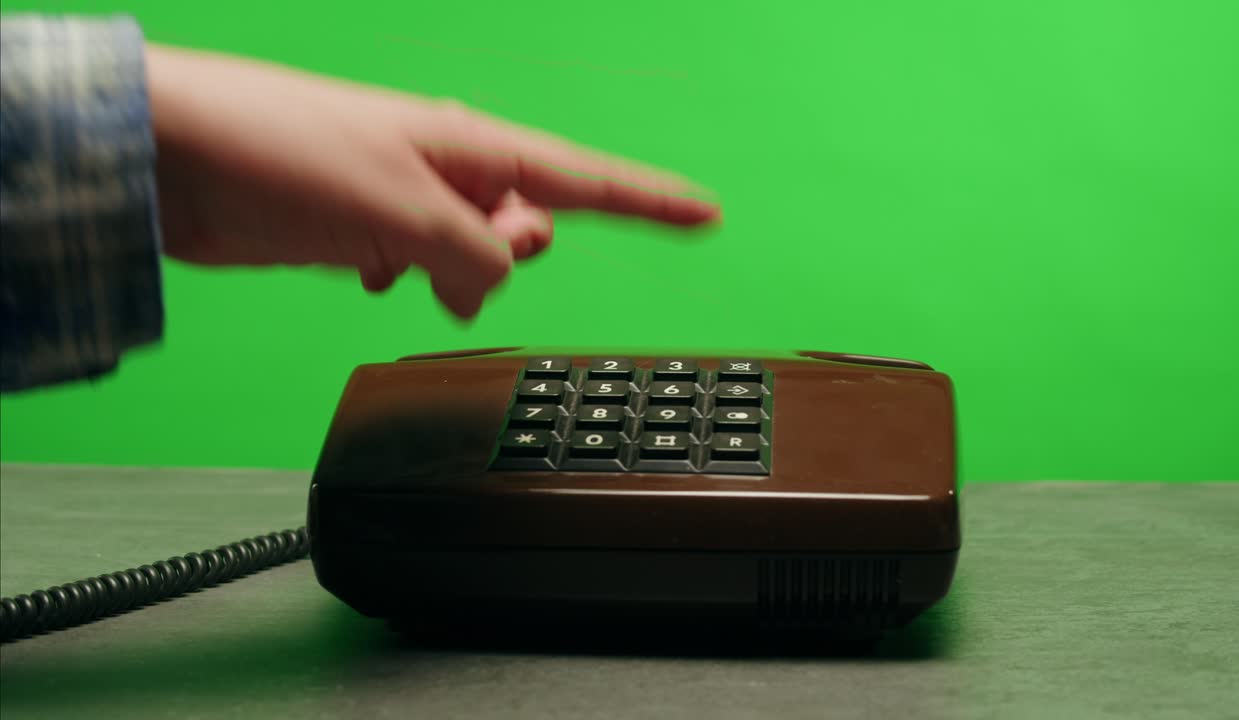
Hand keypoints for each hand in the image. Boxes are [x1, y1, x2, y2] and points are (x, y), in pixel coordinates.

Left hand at [143, 44, 719, 317]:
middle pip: (527, 220)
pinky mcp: (360, 224)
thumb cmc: (285, 156)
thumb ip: (474, 253)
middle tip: (460, 257)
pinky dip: (404, 274)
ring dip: (452, 271)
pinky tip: (366, 271)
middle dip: (511, 250)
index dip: (651, 202)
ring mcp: (403, 193)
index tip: (705, 212)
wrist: (173, 157)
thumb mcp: (404, 214)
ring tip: (400, 267)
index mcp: (474, 146)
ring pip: (471, 248)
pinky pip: (415, 259)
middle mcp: (447, 165)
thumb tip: (495, 276)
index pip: (586, 179)